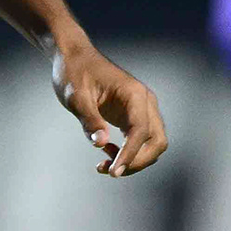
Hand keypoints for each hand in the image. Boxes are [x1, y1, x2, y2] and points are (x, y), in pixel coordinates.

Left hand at [50, 41, 169, 178]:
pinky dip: (129, 153)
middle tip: (110, 170)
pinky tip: (106, 153)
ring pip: (153, 144)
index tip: (114, 172)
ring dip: (134, 160)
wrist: (74, 58)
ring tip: (104, 164)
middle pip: (157, 141)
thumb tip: (100, 144)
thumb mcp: (76, 96)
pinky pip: (141, 141)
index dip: (130, 154)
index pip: (141, 131)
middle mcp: (144, 102)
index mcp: (134, 94)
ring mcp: (142, 109)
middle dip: (137, 161)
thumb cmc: (74, 72)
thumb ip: (89, 120)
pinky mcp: (133, 116)